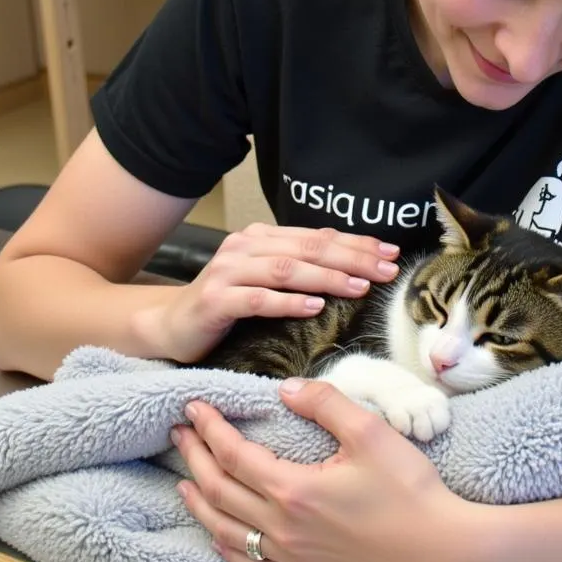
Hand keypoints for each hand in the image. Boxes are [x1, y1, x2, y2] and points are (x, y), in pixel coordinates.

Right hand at [139, 224, 398, 362]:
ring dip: (326, 277)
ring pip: (287, 270)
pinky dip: (288, 303)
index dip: (356, 243)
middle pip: (308, 248)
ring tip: (358, 287)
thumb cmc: (227, 304)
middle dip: (351, 258)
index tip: (390, 253)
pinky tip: (314, 307)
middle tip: (385, 270)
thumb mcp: (265, 279)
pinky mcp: (216, 300)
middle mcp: (245, 246)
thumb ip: (300, 266)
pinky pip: (257, 299)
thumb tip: (354, 261)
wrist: (171, 325)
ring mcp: (228, 271)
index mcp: (262, 237)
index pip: (317, 236)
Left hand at [170, 380, 482, 561]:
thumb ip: (326, 404)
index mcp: (294, 491)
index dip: (211, 429)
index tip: (194, 407)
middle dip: (196, 459)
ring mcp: (293, 558)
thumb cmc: (410, 490)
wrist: (442, 550)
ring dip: (201, 503)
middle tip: (180, 434)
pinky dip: (228, 549)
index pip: (235, 455)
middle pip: (221, 491)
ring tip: (184, 482)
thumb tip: (287, 389)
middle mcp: (283, 529)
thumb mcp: (371, 433)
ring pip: (228, 532)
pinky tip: (220, 538)